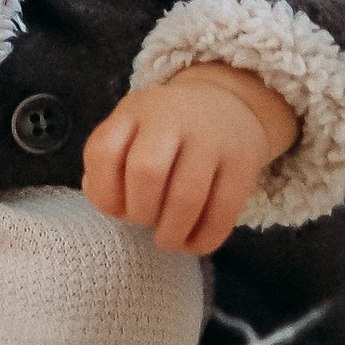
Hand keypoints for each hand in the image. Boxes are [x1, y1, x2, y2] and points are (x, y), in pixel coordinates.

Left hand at [83, 62, 297, 257]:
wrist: (228, 102)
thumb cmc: (166, 129)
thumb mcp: (131, 127)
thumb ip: (109, 160)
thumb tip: (102, 198)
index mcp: (136, 110)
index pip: (104, 151)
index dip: (104, 192)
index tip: (116, 208)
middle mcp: (173, 118)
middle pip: (146, 171)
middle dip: (140, 211)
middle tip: (145, 220)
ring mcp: (211, 138)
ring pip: (186, 196)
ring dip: (171, 232)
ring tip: (168, 239)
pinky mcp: (243, 161)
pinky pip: (223, 211)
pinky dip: (203, 239)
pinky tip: (192, 243)